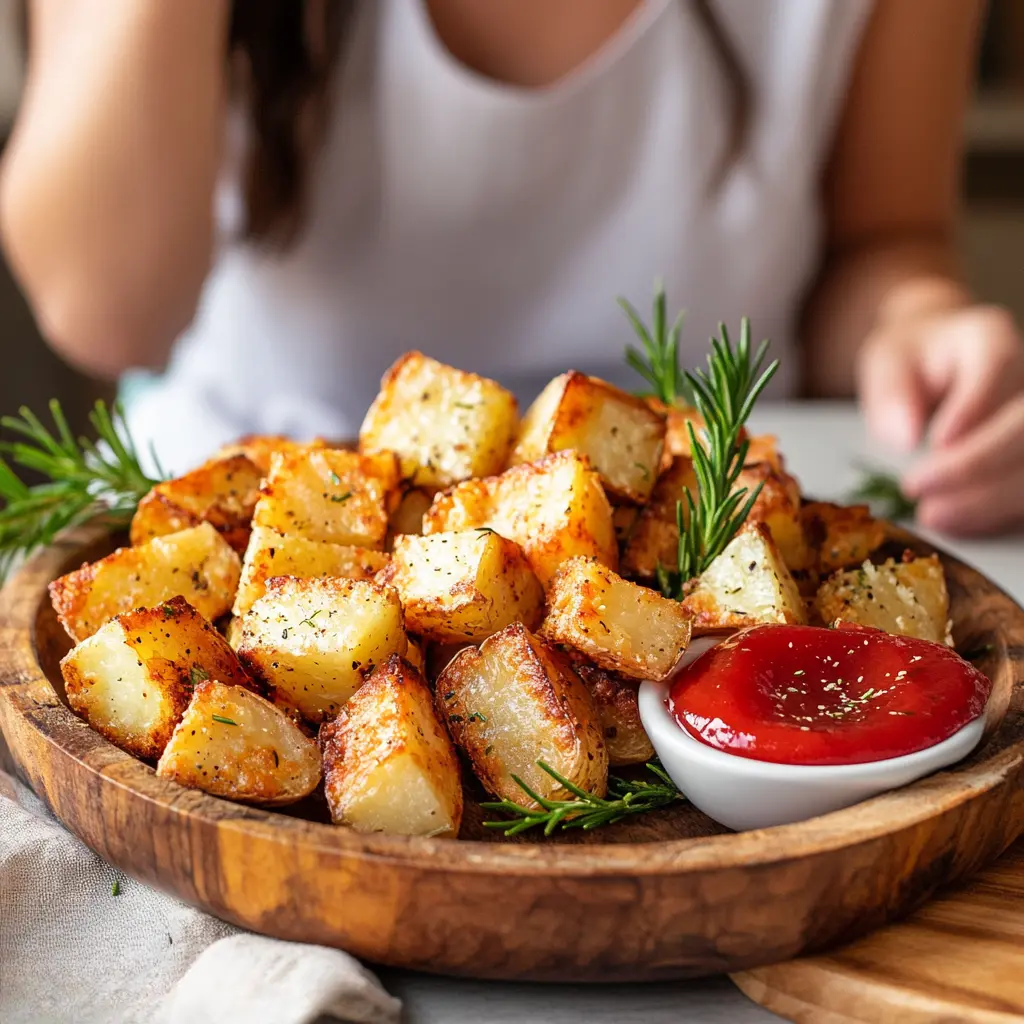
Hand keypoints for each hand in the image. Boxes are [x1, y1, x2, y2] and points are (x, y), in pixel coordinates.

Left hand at [857, 303, 1023, 534]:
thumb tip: (903, 437)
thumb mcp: (886, 361)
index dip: (972, 410)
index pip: (998, 367)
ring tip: (933, 516)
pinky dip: (997, 513)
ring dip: (990, 500)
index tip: (933, 445)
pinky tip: (958, 522)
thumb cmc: (913, 359)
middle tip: (918, 492)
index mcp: (990, 338)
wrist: (935, 361)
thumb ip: (891, 391)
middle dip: (977, 466)